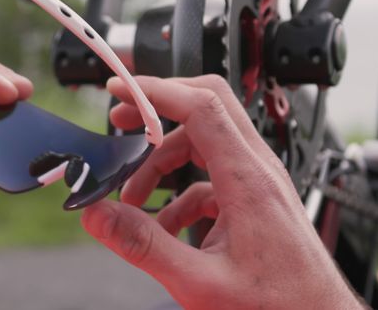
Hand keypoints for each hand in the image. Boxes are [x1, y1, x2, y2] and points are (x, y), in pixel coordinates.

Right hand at [81, 75, 363, 309]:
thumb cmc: (279, 306)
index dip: (155, 90)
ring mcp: (261, 182)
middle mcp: (259, 170)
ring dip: (164, 160)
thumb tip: (99, 215)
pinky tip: (167, 227)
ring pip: (206, 141)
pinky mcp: (258, 200)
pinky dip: (182, 191)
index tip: (119, 89)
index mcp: (248, 179)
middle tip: (121, 120)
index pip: (200, 105)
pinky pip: (213, 176)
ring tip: (134, 197)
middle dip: (158, 108)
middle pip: (207, 105)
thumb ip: (144, 246)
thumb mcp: (200, 282)